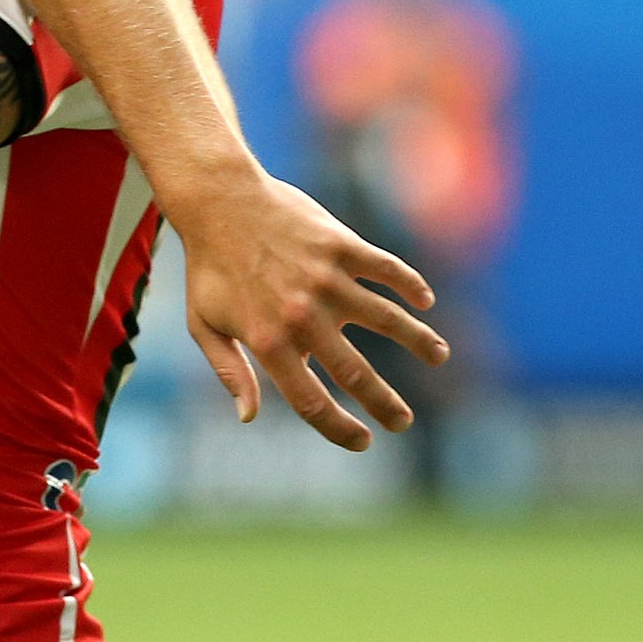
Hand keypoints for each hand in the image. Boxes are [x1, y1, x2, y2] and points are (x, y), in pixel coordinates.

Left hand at [169, 168, 445, 450]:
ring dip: (419, 342)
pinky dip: (410, 285)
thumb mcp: (204, 324)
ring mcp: (325, 279)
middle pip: (356, 373)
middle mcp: (302, 315)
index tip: (362, 442)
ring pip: (387, 320)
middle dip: (386, 404)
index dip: (339, 429)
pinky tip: (424, 302)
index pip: (311, 402)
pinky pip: (386, 270)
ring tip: (438, 356)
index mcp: (267, 340)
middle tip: (403, 422)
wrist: (216, 199)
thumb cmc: (208, 267)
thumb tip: (248, 417)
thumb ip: (229, 372)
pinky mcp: (341, 246)